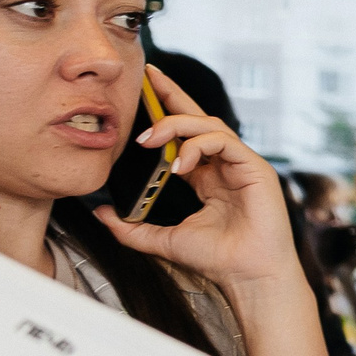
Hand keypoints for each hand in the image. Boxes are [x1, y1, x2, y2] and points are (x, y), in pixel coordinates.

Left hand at [99, 67, 341, 355]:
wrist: (247, 277)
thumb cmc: (217, 261)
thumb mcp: (162, 241)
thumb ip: (131, 228)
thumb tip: (100, 214)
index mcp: (207, 177)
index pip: (184, 136)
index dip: (165, 111)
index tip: (142, 91)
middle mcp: (225, 166)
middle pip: (198, 118)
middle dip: (172, 95)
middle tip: (147, 79)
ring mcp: (242, 165)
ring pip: (209, 125)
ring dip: (177, 126)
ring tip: (149, 140)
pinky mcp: (255, 168)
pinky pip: (224, 141)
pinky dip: (199, 146)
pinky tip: (180, 164)